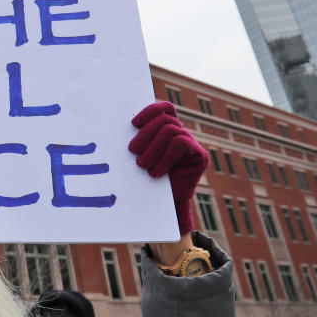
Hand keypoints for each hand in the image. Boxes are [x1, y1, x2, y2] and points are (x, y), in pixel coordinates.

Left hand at [129, 102, 208, 236]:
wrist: (162, 206)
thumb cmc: (145, 180)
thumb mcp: (139, 156)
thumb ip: (137, 141)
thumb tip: (115, 125)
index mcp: (167, 131)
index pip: (165, 109)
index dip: (151, 111)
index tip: (133, 124)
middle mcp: (182, 134)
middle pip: (165, 120)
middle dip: (146, 134)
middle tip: (132, 151)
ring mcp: (193, 144)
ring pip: (171, 131)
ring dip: (153, 149)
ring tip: (142, 165)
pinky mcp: (200, 155)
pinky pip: (181, 143)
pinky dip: (165, 157)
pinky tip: (156, 172)